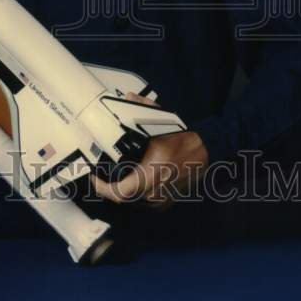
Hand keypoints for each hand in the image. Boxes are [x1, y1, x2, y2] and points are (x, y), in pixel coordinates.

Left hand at [91, 93, 208, 208]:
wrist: (206, 149)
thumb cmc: (182, 136)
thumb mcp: (162, 119)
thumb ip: (142, 107)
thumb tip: (128, 97)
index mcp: (152, 171)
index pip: (121, 192)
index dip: (103, 188)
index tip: (94, 178)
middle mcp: (156, 190)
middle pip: (124, 198)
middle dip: (110, 188)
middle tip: (100, 176)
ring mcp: (162, 198)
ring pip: (134, 201)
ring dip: (123, 190)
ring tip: (113, 177)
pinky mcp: (167, 201)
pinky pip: (145, 202)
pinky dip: (136, 193)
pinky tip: (131, 181)